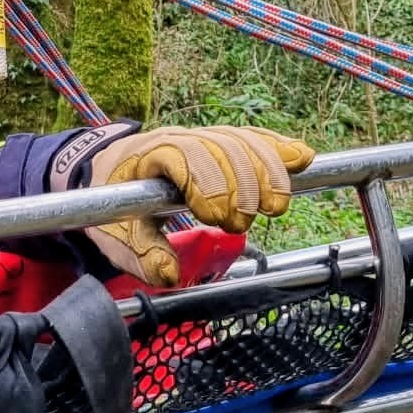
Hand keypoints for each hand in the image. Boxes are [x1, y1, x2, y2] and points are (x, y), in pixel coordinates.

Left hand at [88, 125, 313, 285]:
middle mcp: (178, 139)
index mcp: (148, 157)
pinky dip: (276, 148)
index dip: (207, 183)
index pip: (183, 156)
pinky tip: (302, 158)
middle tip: (241, 224)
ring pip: (241, 141)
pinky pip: (252, 138)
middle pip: (219, 147)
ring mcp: (201, 137)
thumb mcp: (118, 236)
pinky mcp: (220, 142)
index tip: (216, 218)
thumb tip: (169, 275)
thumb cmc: (115, 206)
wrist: (111, 175)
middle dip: (239, 186)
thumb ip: (143, 255)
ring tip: (276, 207)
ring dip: (265, 171)